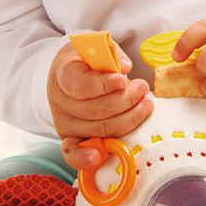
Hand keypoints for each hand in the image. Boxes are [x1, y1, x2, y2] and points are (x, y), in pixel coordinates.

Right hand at [48, 40, 153, 169]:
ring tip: (146, 104)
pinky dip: (85, 158)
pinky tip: (100, 156)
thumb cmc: (90, 59)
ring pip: (98, 129)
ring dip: (127, 119)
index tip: (123, 79)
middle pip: (94, 110)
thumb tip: (124, 67)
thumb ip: (112, 54)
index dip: (103, 85)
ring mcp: (64, 122)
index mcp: (63, 73)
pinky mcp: (70, 138)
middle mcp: (59, 100)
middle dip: (125, 101)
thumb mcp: (98, 47)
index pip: (81, 85)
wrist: (73, 72)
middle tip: (143, 88)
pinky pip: (73, 153)